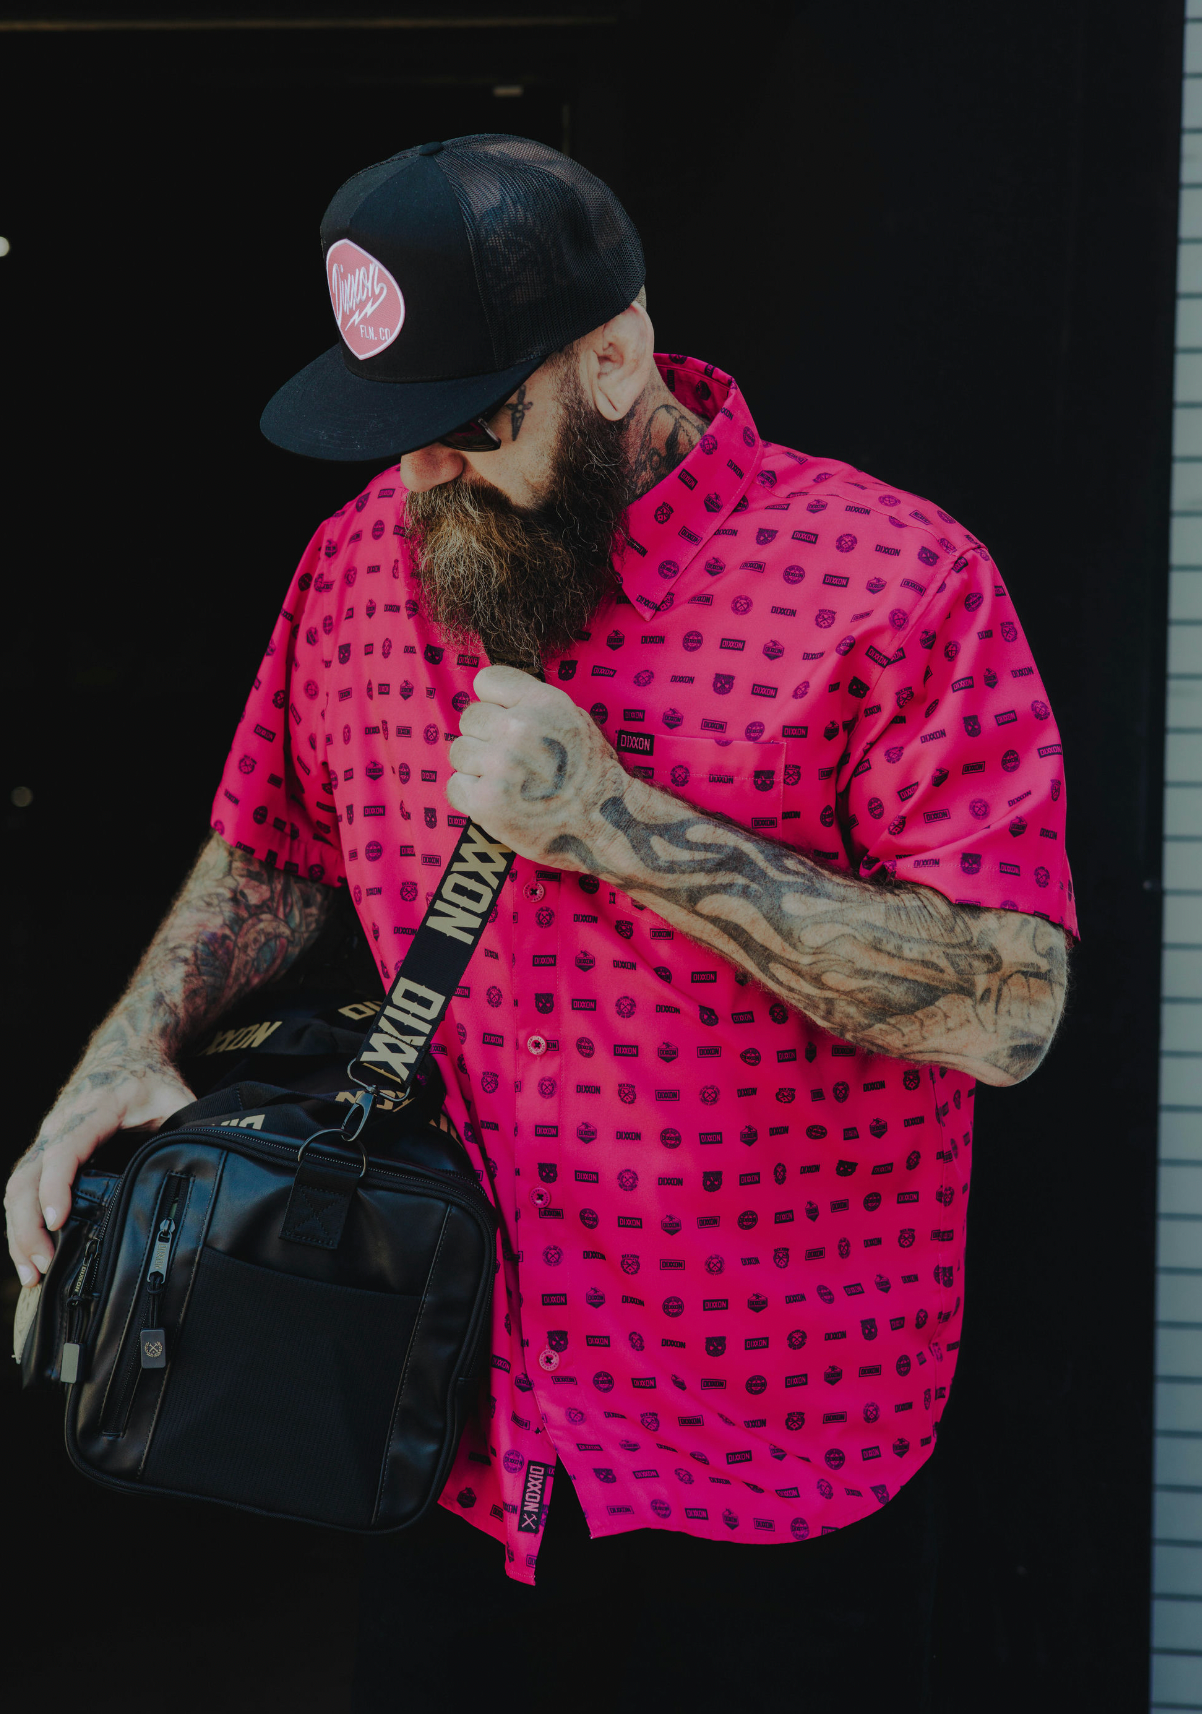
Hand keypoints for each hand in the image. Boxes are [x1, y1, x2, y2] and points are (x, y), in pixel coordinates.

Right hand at [5, 1058, 192, 1283]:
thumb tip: (208, 1171)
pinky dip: (21, 1223)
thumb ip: (190, 1133)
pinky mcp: (44, 1152)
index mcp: (95, 1110)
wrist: (126, 1052)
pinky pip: (22, 1189)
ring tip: (35, 1273)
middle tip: (46, 1266)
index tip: (59, 1220)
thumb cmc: (152, 1081)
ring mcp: (48, 1138)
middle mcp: (60, 1125)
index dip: (57, 1186)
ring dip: (20, 1231)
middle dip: (29, 1224)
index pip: (66, 1150)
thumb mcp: (177, 1098)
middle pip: (27, 1176)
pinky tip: (31, 1255)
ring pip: (17, 1187)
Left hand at [447, 666, 631, 867]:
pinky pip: (455, 786)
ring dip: (476, 767)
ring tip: (506, 782)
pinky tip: (498, 800)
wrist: (608, 822)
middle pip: (469, 717)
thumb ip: (533, 705)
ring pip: (459, 752)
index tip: (502, 719)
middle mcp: (519, 728)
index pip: (487, 680)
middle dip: (484, 737)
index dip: (492, 702)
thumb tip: (493, 701)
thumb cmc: (592, 773)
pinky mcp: (487, 801)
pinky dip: (471, 796)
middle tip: (509, 759)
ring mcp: (501, 765)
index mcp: (541, 702)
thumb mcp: (573, 719)